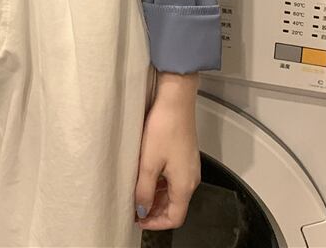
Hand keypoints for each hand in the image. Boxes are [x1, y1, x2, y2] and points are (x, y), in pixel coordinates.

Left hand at [134, 70, 200, 229]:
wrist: (176, 101)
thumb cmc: (164, 128)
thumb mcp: (148, 162)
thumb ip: (144, 189)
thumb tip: (141, 210)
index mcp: (185, 185)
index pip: (175, 218)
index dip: (156, 223)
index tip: (138, 221)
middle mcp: (191, 179)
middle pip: (175, 207)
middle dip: (155, 212)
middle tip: (134, 209)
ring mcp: (189, 166)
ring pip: (174, 192)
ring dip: (157, 197)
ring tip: (137, 194)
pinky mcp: (185, 155)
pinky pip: (174, 178)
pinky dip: (161, 184)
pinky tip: (147, 177)